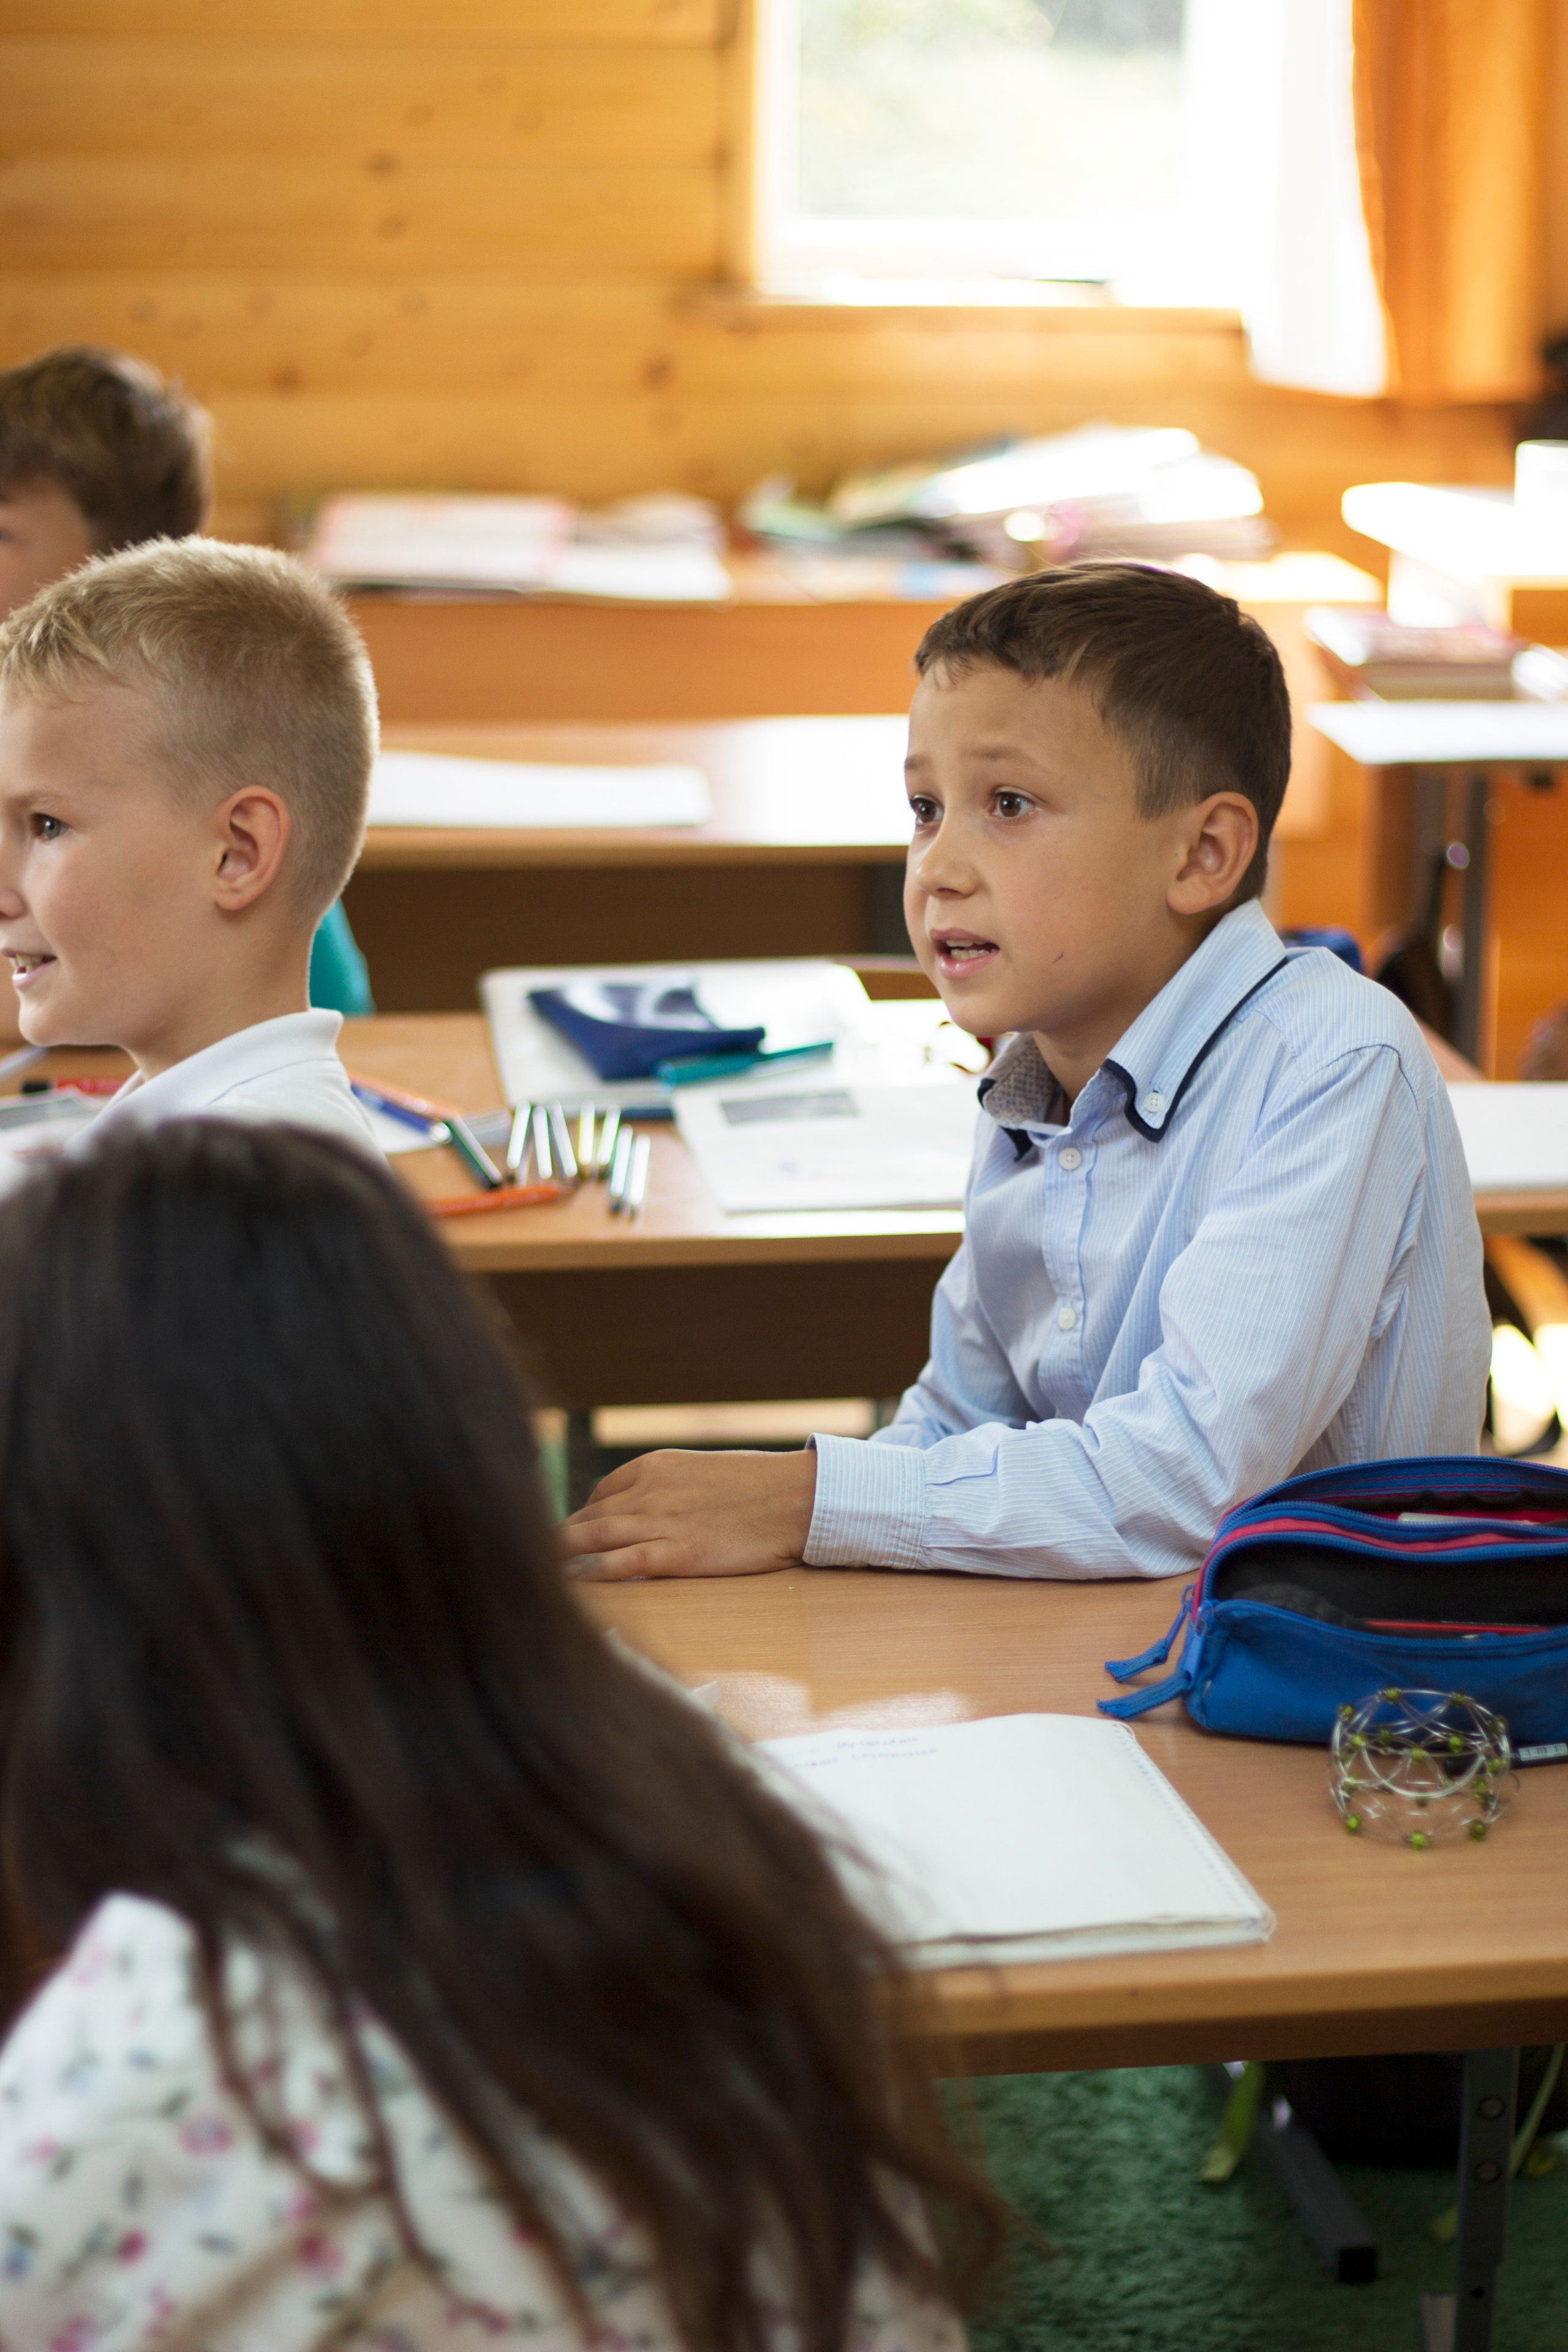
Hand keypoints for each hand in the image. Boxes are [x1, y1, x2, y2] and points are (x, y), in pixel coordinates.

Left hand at [560, 1448, 817, 1581]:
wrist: (797, 1497)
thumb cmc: (760, 1486)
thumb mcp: (704, 1472)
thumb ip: (671, 1488)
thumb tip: (650, 1509)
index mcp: (655, 1465)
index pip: (601, 1493)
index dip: (582, 1519)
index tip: (573, 1539)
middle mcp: (649, 1490)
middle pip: (589, 1516)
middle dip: (562, 1540)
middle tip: (541, 1562)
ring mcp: (661, 1521)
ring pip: (594, 1537)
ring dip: (562, 1555)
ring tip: (537, 1571)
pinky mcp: (678, 1553)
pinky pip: (622, 1562)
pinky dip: (592, 1571)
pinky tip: (571, 1580)